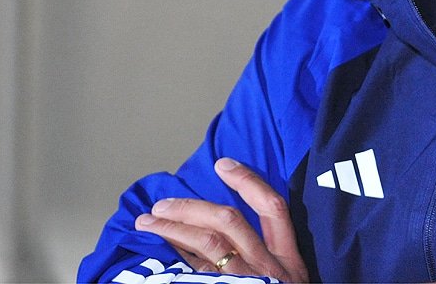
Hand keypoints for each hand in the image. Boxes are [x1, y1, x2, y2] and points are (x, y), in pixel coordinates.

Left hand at [135, 158, 308, 281]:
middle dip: (192, 206)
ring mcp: (250, 282)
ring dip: (173, 227)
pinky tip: (158, 250)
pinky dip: (177, 257)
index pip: (272, 207)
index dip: (248, 181)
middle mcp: (270, 267)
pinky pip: (198, 273)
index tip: (223, 164)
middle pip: (230, 221)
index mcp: (288, 259)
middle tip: (163, 202)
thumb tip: (217, 231)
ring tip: (148, 221)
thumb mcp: (284, 282)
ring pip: (209, 244)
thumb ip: (260, 258)